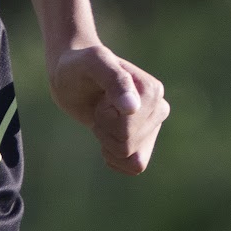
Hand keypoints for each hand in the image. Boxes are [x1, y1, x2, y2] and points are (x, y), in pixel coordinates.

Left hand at [50, 43, 168, 173]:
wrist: (71, 77)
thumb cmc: (80, 65)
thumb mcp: (92, 63)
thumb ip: (114, 79)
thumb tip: (133, 107)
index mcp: (152, 90)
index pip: (128, 128)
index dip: (105, 117)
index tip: (101, 96)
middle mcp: (159, 108)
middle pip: (128, 145)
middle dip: (104, 129)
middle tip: (99, 107)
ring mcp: (153, 126)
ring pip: (132, 159)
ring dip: (108, 143)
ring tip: (103, 119)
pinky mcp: (144, 141)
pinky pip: (134, 167)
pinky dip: (114, 157)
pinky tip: (106, 134)